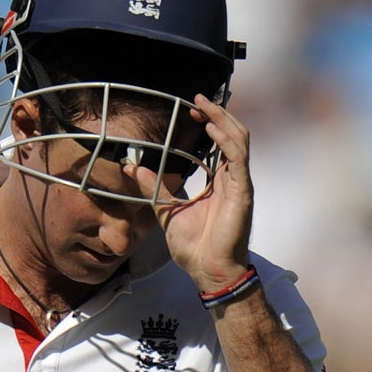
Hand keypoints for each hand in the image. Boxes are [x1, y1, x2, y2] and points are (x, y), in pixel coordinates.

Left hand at [123, 93, 253, 291]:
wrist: (207, 271)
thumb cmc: (194, 247)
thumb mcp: (166, 210)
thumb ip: (152, 187)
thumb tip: (130, 168)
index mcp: (218, 182)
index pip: (219, 142)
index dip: (208, 122)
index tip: (190, 109)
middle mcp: (231, 179)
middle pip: (232, 134)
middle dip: (216, 114)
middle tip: (197, 100)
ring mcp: (239, 184)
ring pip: (239, 139)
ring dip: (223, 120)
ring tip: (205, 107)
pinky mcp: (242, 192)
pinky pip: (239, 159)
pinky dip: (227, 141)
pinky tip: (212, 129)